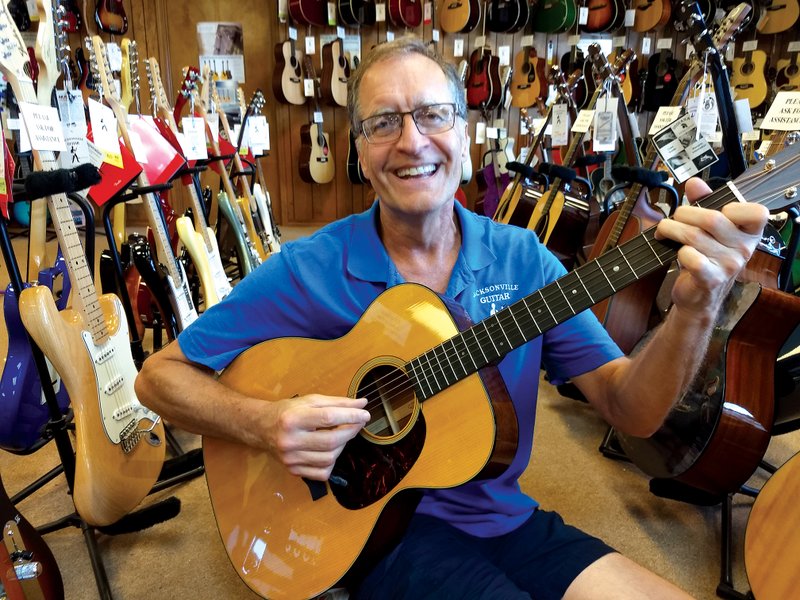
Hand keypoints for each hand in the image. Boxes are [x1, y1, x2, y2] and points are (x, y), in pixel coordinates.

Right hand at [265, 395, 370, 480]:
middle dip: (350, 432)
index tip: (365, 414)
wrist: (262, 428)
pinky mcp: (293, 470)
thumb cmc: (288, 411)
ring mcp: (291, 459)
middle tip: (357, 423)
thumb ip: (337, 403)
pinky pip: (322, 473)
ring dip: (342, 446)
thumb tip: (362, 404)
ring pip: (329, 459)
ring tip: (340, 435)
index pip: (328, 418)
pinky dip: (332, 462)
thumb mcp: (310, 401)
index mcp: (293, 418)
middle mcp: (290, 440)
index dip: (351, 416)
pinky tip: (330, 450)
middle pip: (331, 441)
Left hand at [654, 178, 767, 319]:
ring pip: (694, 236)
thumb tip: (694, 183)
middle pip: (712, 219)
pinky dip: (678, 251)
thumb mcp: (708, 228)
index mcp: (749, 233)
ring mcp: (729, 265)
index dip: (734, 206)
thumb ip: (704, 202)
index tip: (717, 210)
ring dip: (671, 230)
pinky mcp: (711, 278)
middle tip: (673, 219)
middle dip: (684, 214)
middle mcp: (744, 249)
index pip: (757, 213)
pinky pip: (690, 256)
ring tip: (665, 232)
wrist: (699, 294)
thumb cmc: (705, 257)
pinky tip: (677, 253)